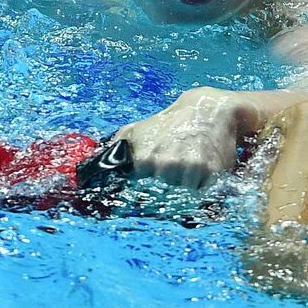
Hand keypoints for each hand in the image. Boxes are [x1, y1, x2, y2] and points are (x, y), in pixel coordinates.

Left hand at [113, 87, 261, 188]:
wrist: (208, 109)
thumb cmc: (169, 122)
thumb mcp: (137, 129)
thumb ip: (115, 147)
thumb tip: (95, 166)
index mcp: (145, 159)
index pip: (138, 192)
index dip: (144, 191)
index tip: (148, 188)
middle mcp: (166, 165)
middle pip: (161, 196)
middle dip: (164, 192)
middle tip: (170, 179)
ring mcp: (191, 169)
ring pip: (182, 198)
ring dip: (183, 193)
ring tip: (185, 177)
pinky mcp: (212, 173)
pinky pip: (203, 195)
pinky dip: (201, 191)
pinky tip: (200, 178)